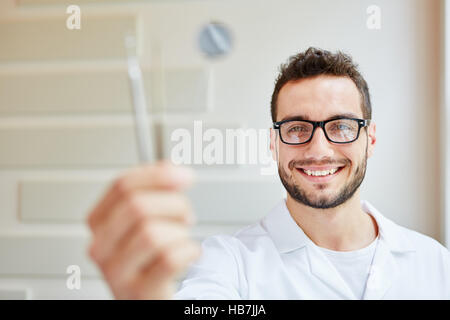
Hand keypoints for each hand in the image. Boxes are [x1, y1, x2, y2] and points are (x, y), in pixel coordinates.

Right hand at [86, 161, 200, 298]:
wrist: (150, 296)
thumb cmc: (149, 256)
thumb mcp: (145, 219)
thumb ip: (153, 190)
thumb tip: (169, 167)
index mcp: (99, 221)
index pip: (122, 185)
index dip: (157, 176)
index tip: (183, 176)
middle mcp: (101, 246)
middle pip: (136, 206)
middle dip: (174, 204)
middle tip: (186, 214)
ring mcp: (116, 272)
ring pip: (152, 234)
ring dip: (180, 232)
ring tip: (183, 238)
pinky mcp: (138, 292)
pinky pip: (168, 260)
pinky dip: (188, 251)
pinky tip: (189, 253)